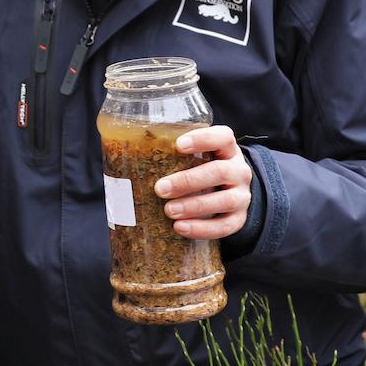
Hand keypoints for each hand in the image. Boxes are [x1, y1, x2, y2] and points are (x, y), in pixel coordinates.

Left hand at [153, 125, 252, 240]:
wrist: (230, 193)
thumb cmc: (202, 170)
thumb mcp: (195, 158)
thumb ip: (172, 155)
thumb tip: (124, 157)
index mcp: (227, 150)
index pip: (223, 137)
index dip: (202, 139)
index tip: (178, 144)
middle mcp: (239, 171)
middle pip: (220, 172)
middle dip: (188, 181)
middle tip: (160, 189)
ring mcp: (242, 196)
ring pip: (224, 200)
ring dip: (194, 206)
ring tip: (169, 211)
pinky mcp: (239, 219)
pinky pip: (224, 226)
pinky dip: (202, 229)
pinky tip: (181, 228)